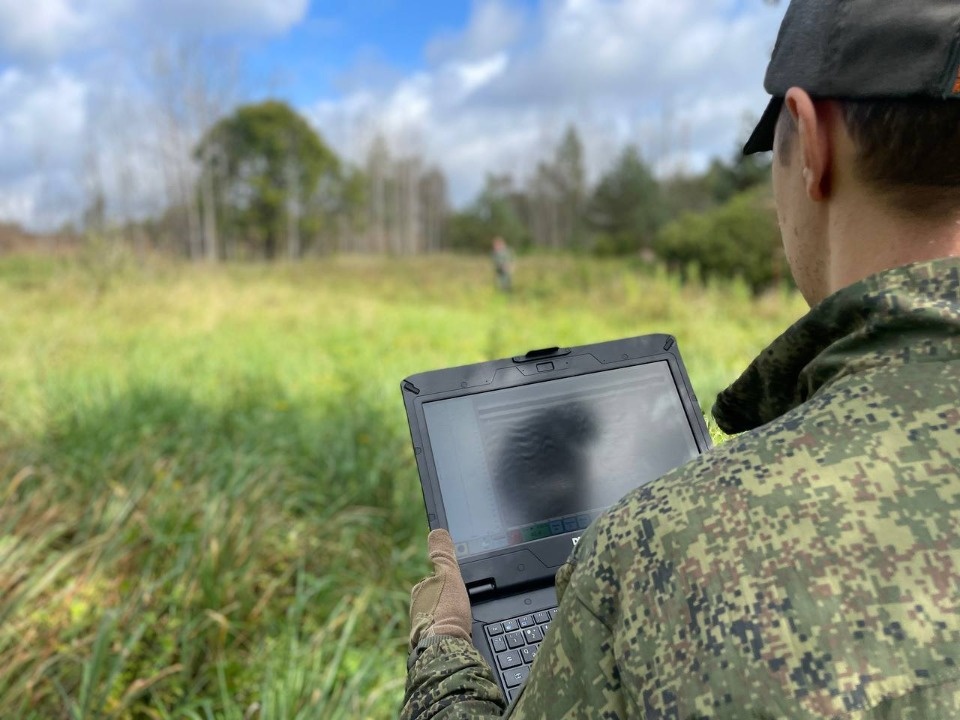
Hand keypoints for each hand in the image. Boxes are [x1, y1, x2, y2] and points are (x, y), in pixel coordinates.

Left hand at [409, 529, 470, 649]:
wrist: (446, 647)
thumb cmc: (447, 610)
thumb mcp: (449, 575)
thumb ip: (443, 554)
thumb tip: (437, 530)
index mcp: (419, 591)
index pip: (435, 581)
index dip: (449, 584)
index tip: (458, 593)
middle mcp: (416, 609)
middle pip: (436, 600)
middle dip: (448, 603)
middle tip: (462, 608)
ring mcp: (420, 628)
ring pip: (438, 617)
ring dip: (448, 619)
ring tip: (461, 622)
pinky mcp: (427, 645)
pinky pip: (440, 633)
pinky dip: (448, 633)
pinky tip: (457, 635)